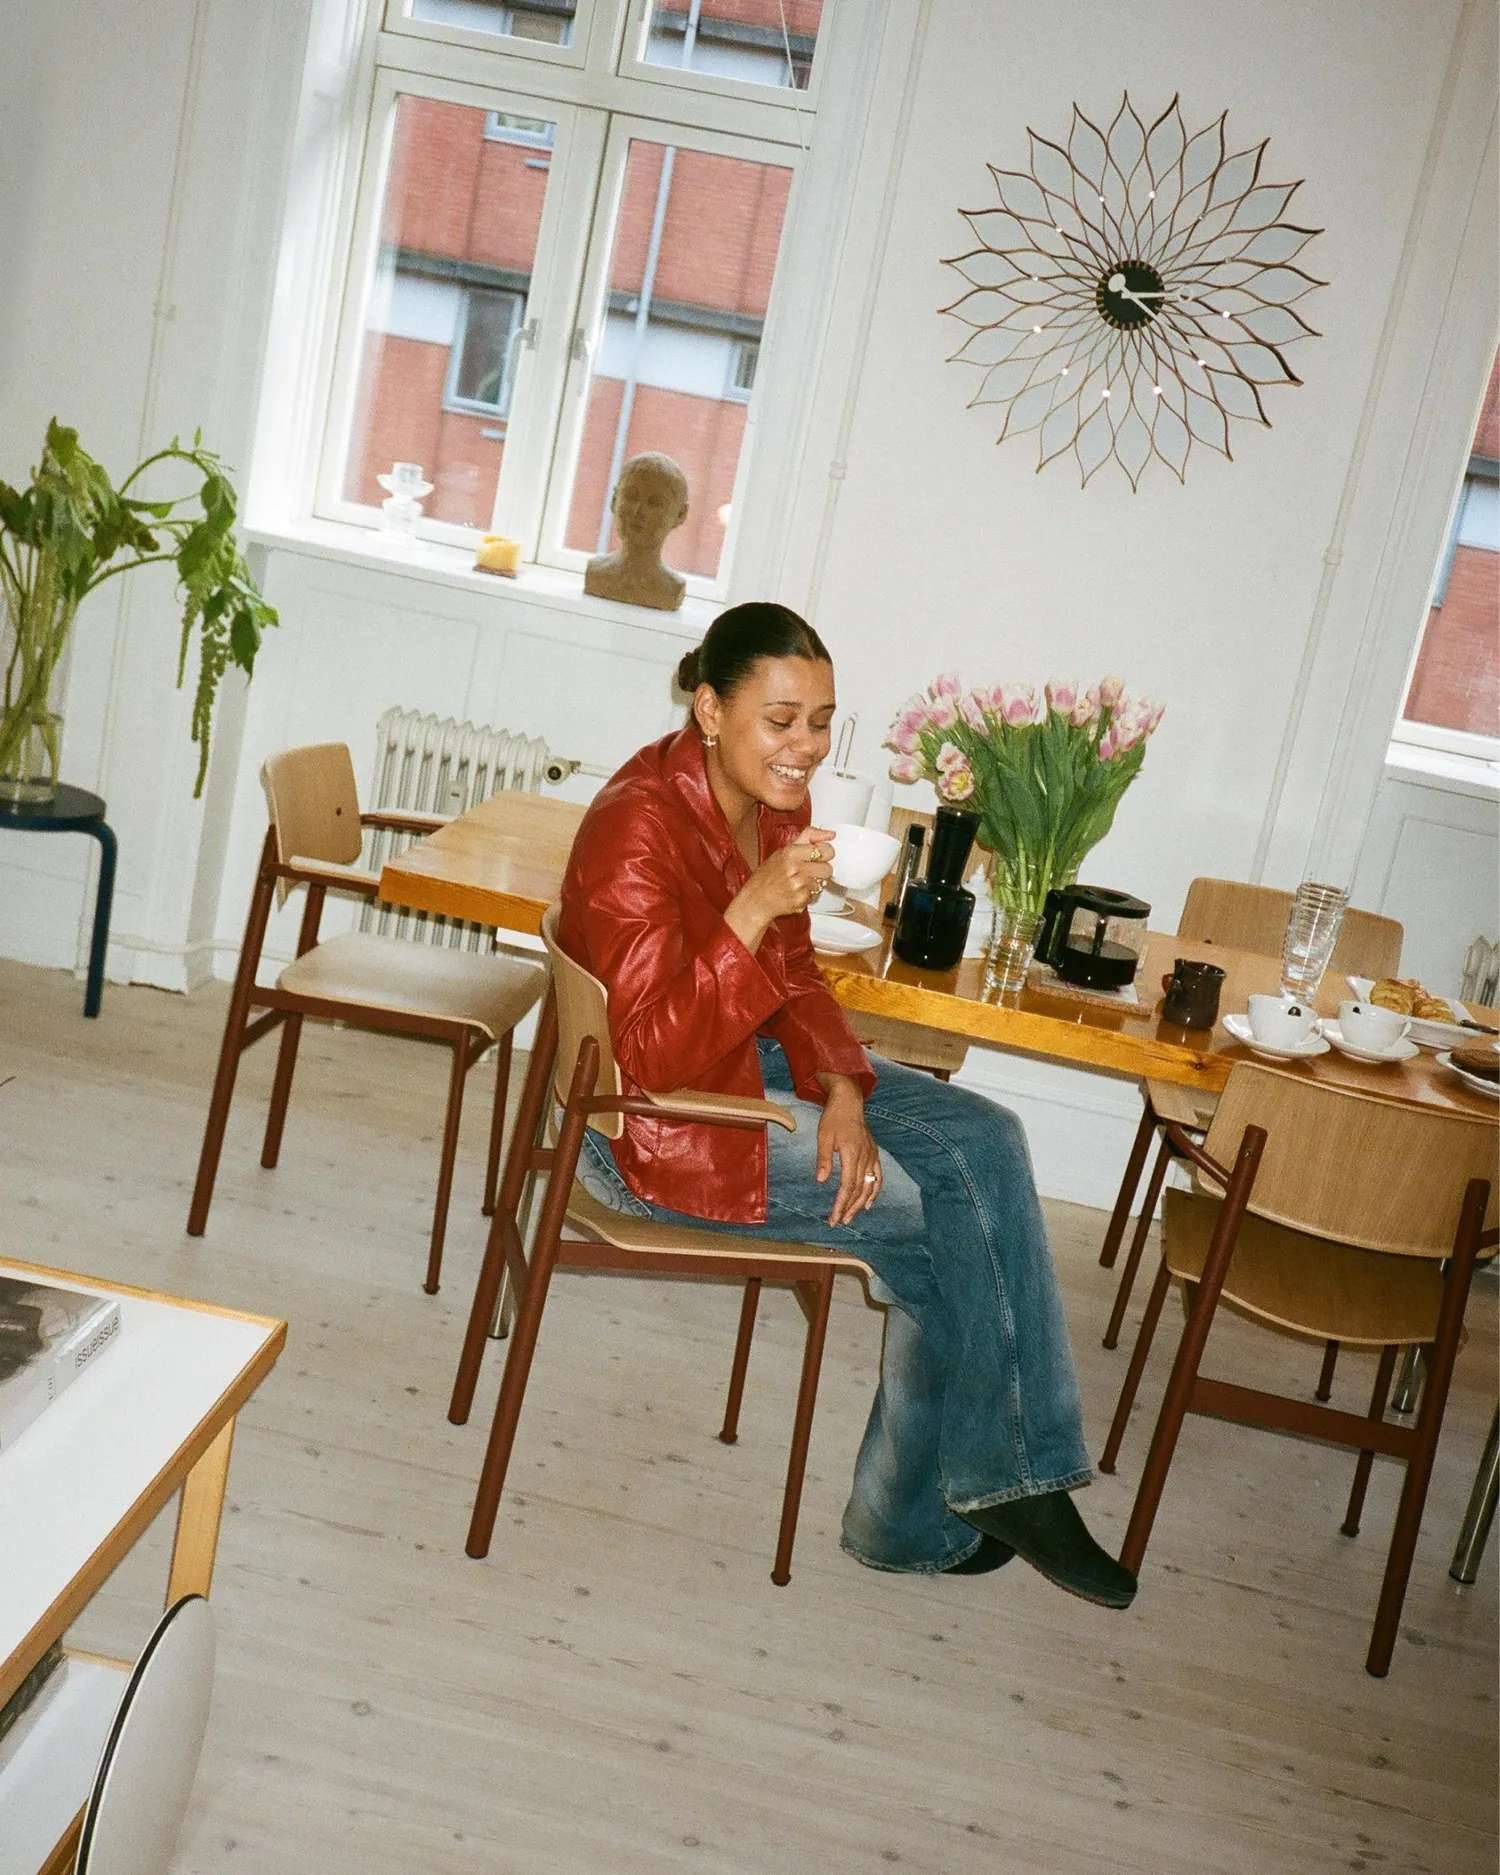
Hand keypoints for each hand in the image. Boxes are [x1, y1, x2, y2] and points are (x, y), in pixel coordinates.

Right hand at [724, 829, 834, 952]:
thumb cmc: (768, 875)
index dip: (825, 853)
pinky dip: (808, 894)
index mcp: (790, 853)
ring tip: (798, 882)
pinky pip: (815, 895)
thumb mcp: (783, 850)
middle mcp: (794, 869)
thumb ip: (808, 837)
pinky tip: (795, 892)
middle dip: (821, 870)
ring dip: (814, 883)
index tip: (820, 855)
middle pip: (827, 868)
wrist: (756, 900)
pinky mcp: (800, 901)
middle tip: (808, 871)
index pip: (824, 850)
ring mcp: (798, 886)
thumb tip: (831, 834)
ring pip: (822, 882)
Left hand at [815, 1076, 881, 1225]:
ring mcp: (872, 1156)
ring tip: (851, 1217)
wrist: (849, 1102)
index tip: (834, 1217)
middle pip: (859, 1190)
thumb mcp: (824, 1137)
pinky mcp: (874, 1154)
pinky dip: (875, 1192)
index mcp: (852, 1154)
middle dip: (849, 1208)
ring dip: (860, 1204)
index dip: (841, 1204)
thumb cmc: (833, 1118)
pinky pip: (878, 1177)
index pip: (847, 1186)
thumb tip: (821, 1181)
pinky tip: (868, 1203)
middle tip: (838, 1221)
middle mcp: (865, 1157)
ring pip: (870, 1186)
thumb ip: (824, 1159)